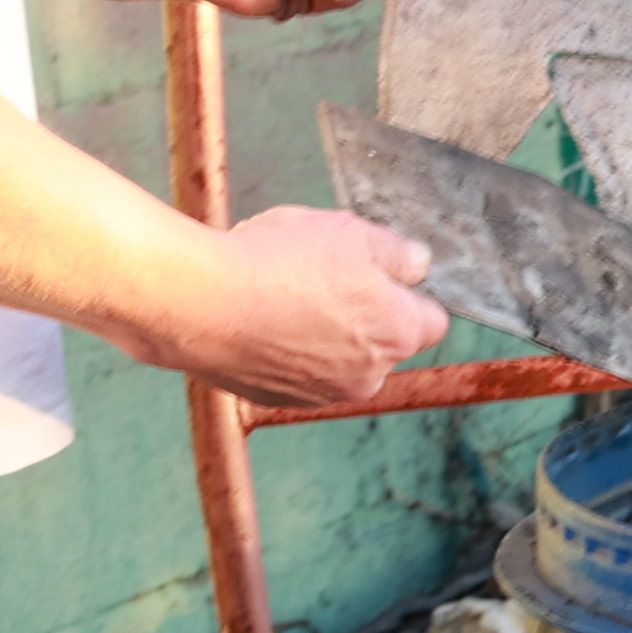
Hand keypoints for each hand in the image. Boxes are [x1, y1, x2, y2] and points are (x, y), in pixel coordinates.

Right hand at [153, 204, 448, 406]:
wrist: (200, 304)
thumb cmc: (278, 264)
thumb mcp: (349, 233)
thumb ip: (396, 252)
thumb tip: (418, 264)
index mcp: (398, 334)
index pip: (430, 320)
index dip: (407, 293)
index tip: (380, 273)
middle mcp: (369, 376)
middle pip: (382, 342)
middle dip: (362, 313)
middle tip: (321, 274)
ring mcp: (322, 394)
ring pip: (337, 358)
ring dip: (321, 332)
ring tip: (281, 293)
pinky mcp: (278, 399)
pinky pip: (295, 370)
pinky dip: (285, 348)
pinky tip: (257, 316)